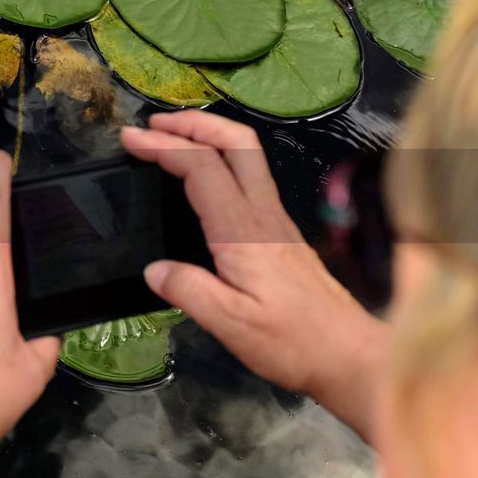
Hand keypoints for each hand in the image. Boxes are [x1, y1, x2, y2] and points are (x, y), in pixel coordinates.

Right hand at [121, 112, 388, 440]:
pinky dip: (221, 161)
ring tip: (174, 140)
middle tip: (153, 124)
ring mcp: (276, 220)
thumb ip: (188, 291)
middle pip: (235, 143)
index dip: (164, 146)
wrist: (347, 354)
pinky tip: (203, 181)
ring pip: (247, 156)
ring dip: (209, 137)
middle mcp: (262, 214)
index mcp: (242, 230)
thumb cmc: (291, 341)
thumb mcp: (230, 324)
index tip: (131, 140)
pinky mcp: (282, 233)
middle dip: (192, 123)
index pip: (201, 168)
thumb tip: (155, 269)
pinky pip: (250, 178)